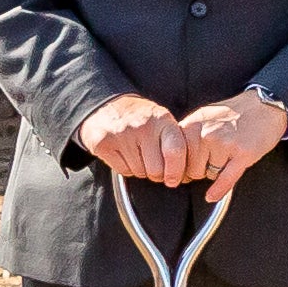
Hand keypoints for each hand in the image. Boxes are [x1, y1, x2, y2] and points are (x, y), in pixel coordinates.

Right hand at [76, 92, 191, 182]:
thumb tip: (184, 174)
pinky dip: (127, 169)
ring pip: (140, 172)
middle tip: (154, 166)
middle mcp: (143, 127)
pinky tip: (125, 155)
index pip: (176, 151)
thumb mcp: (162, 121)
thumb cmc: (141, 118)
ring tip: (138, 155)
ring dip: (142, 171)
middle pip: (156, 169)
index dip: (176, 171)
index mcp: (162, 120)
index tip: (173, 179)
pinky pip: (123, 171)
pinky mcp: (103, 144)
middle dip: (158, 174)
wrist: (107, 106)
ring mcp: (122, 135)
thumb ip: (175, 142)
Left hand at [171, 90, 287, 183]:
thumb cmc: (234, 113)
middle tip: (212, 159)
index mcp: (192, 125)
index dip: (182, 166)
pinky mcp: (242, 154)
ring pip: (209, 175)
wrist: (264, 106)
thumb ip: (187, 135)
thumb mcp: (203, 117)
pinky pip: (225, 179)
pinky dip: (218, 190)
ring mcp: (224, 144)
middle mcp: (206, 134)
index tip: (185, 169)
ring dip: (216, 172)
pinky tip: (212, 196)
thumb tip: (174, 161)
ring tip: (226, 155)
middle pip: (192, 170)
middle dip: (201, 170)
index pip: (176, 158)